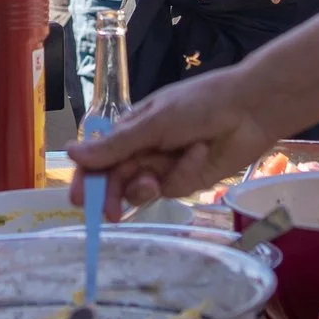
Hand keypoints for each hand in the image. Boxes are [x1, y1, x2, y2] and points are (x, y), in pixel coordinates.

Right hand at [67, 64, 279, 214]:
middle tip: (112, 213)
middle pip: (117, 180)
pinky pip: (174, 186)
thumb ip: (115, 145)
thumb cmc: (198, 104)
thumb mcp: (153, 122)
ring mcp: (166, 166)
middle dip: (114, 195)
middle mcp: (144, 149)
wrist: (249, 108)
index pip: (99, 158)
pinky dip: (184, 171)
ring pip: (143, 189)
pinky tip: (199, 154)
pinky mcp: (188, 179)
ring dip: (148, 186)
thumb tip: (70, 153)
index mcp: (130, 129)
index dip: (87, 179)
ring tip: (157, 180)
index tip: (80, 200)